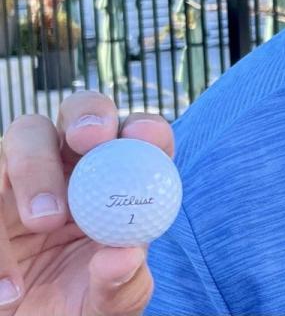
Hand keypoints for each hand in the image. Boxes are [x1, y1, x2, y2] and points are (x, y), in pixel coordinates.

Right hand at [0, 91, 173, 314]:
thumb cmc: (75, 309)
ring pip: (23, 137)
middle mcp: (72, 168)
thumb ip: (121, 285)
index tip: (143, 138)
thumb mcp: (107, 307)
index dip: (145, 128)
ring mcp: (21, 177)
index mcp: (119, 182)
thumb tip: (125, 256)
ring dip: (35, 171)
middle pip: (79, 113)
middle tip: (88, 141)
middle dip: (87, 116)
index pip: (141, 137)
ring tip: (45, 222)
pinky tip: (7, 282)